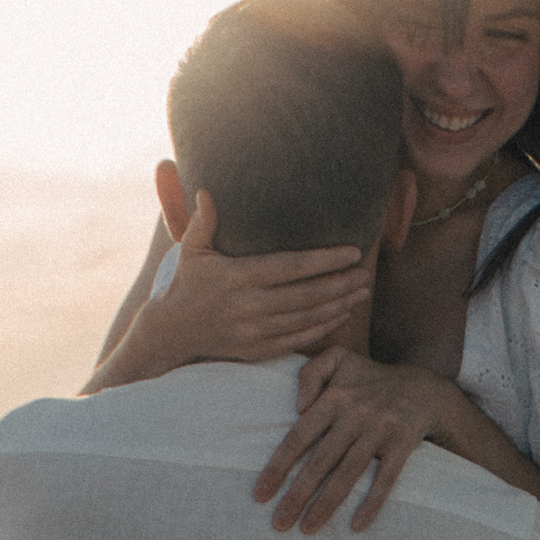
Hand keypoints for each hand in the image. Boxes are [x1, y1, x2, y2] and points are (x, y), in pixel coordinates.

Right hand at [135, 191, 370, 374]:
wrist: (172, 332)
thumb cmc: (187, 284)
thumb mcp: (192, 250)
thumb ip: (203, 222)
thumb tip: (206, 190)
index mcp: (237, 277)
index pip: (291, 267)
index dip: (325, 260)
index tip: (352, 252)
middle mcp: (248, 306)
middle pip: (307, 294)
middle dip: (341, 284)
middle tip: (367, 274)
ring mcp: (253, 331)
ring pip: (307, 318)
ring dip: (339, 306)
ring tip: (362, 292)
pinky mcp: (256, 350)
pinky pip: (297, 339)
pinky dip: (322, 328)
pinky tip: (341, 315)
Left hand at [254, 352, 454, 533]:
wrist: (424, 387)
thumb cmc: (369, 379)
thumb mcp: (338, 359)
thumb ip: (310, 373)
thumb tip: (298, 408)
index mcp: (334, 398)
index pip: (299, 436)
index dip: (278, 467)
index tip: (260, 495)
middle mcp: (355, 415)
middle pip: (320, 461)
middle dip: (297, 495)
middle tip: (279, 524)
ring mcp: (380, 430)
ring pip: (348, 473)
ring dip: (327, 504)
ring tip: (307, 529)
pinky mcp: (403, 444)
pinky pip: (386, 478)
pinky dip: (373, 502)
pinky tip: (357, 526)